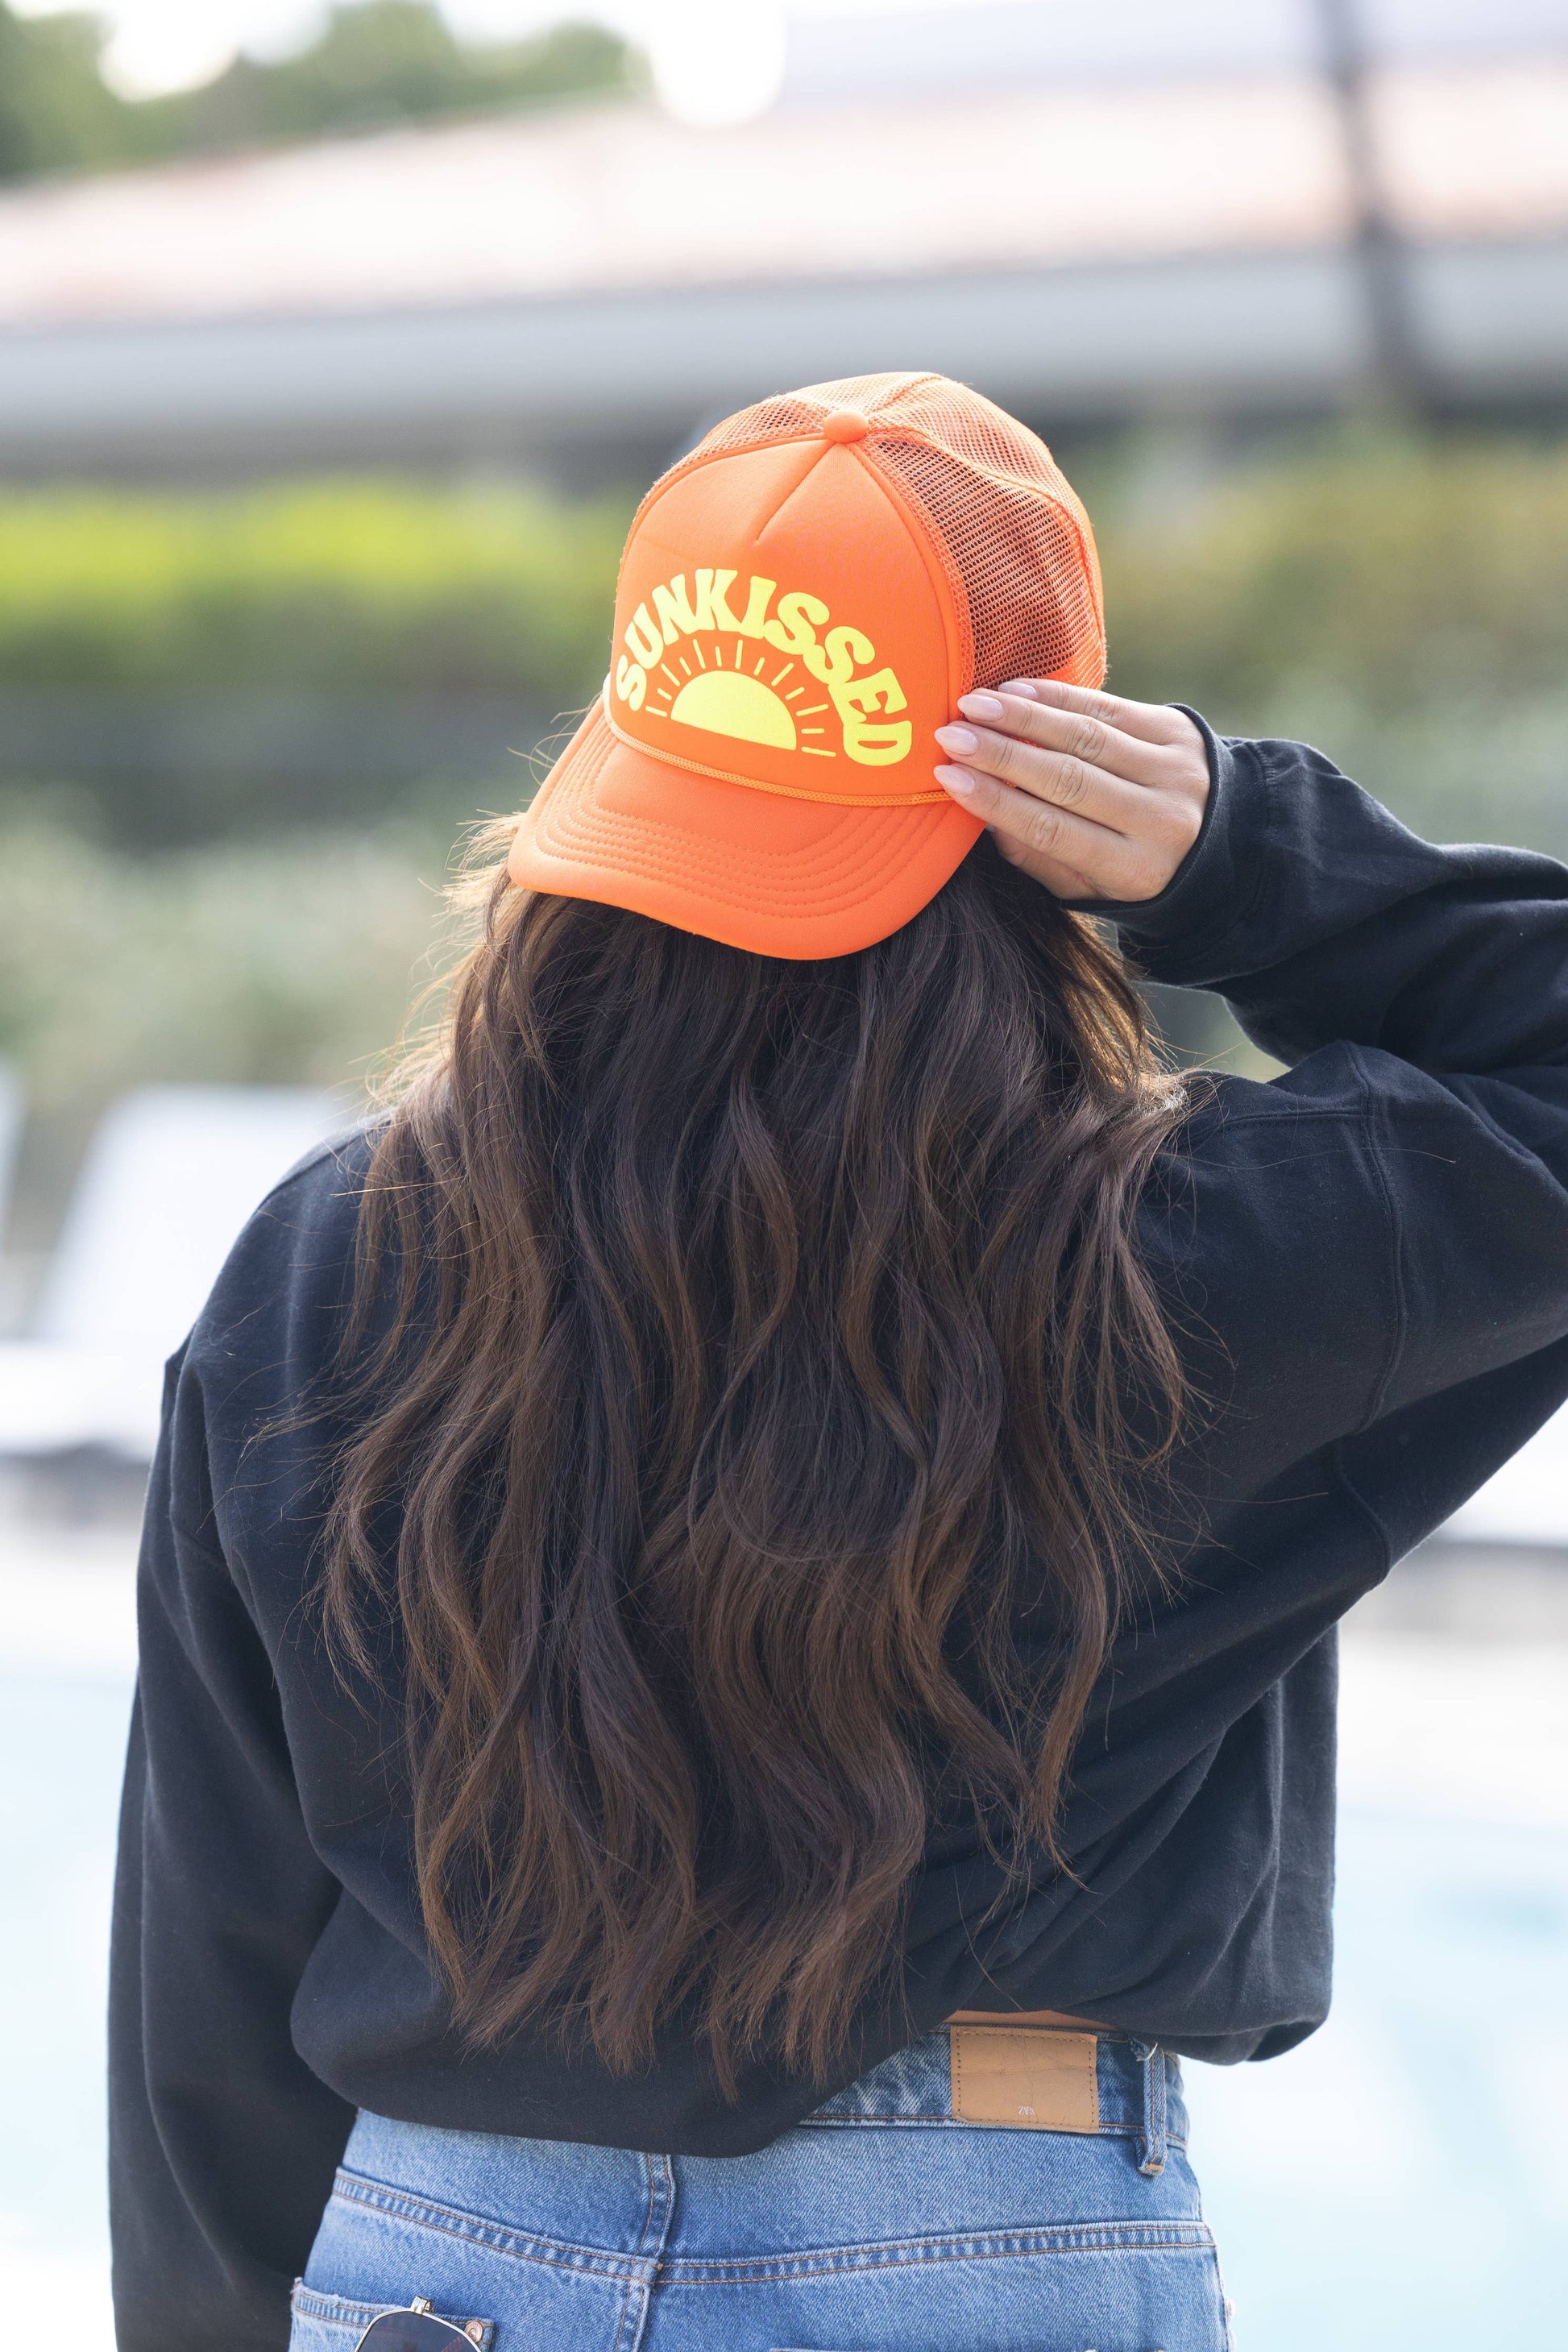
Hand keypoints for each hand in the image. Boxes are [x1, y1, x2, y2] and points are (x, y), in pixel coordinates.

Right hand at [934, 680, 1209, 902]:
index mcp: (1135, 869)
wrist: (1224, 841)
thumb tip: (983, 817)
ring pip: (1087, 736)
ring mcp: (1173, 770)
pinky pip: (1109, 707)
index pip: (1052, 829)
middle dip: (1002, 754)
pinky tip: (1016, 690)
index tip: (948, 778)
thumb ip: (1038, 859)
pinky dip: (1060, 696)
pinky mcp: (1178, 731)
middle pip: (1068, 779)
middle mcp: (1160, 819)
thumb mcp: (1090, 888)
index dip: (997, 802)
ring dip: (1025, 717)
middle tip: (951, 734)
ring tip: (974, 704)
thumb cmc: (1133, 871)